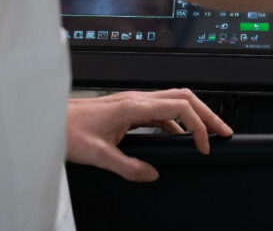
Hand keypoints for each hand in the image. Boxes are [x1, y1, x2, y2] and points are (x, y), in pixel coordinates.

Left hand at [66, 89, 232, 181]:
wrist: (48, 119)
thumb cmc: (67, 130)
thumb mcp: (98, 155)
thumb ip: (127, 167)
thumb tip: (152, 175)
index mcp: (134, 105)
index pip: (180, 108)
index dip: (198, 125)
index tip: (204, 146)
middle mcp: (137, 99)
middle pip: (185, 98)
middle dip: (207, 114)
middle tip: (223, 132)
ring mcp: (134, 102)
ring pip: (175, 102)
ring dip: (194, 116)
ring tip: (207, 134)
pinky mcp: (129, 109)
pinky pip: (161, 111)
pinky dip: (177, 122)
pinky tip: (178, 138)